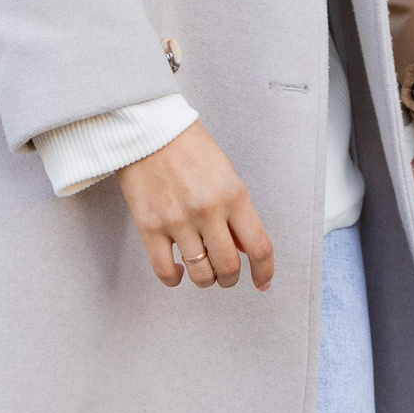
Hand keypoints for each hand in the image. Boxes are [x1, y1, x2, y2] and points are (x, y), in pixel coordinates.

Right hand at [114, 123, 274, 290]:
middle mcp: (208, 210)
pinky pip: (165, 271)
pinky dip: (175, 279)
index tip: (263, 283)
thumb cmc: (190, 148)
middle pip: (228, 267)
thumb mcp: (226, 174)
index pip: (259, 246)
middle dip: (230, 278)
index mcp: (233, 194)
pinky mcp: (149, 227)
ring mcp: (177, 220)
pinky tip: (179, 270)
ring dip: (206, 280)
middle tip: (226, 275)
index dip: (264, 272)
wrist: (148, 130)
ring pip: (200, 274)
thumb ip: (237, 213)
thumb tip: (246, 249)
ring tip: (203, 271)